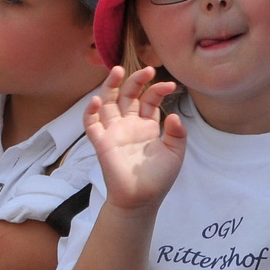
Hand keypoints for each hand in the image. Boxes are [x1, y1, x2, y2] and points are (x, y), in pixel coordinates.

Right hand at [86, 66, 185, 211]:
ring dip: (111, 86)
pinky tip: (97, 100)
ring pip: (108, 102)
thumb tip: (175, 115)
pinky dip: (91, 111)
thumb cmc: (158, 179)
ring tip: (118, 70)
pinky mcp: (101, 142)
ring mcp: (114, 132)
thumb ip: (178, 134)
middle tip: (147, 69)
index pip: (149, 100)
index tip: (170, 85)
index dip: (158, 90)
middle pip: (128, 95)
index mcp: (147, 126)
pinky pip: (91, 123)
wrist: (141, 199)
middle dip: (135, 81)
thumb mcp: (175, 154)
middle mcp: (129, 125)